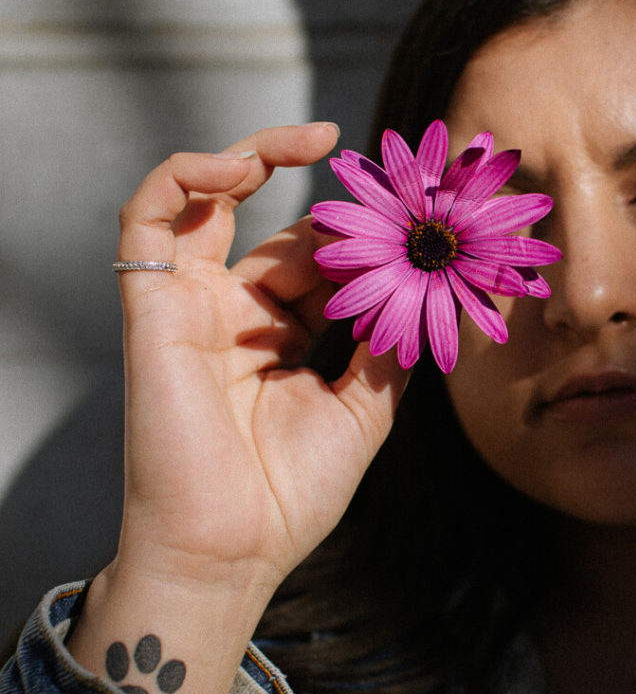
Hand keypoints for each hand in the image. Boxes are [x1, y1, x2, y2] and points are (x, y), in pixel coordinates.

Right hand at [66, 124, 409, 693]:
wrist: (231, 550)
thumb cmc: (293, 493)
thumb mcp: (364, 409)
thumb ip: (388, 345)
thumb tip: (428, 289)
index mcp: (284, 340)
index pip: (324, 267)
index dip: (366, 238)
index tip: (420, 212)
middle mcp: (237, 316)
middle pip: (286, 235)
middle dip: (340, 214)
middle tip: (392, 191)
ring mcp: (193, 306)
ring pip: (213, 204)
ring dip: (259, 157)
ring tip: (318, 142)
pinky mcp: (152, 305)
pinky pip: (149, 217)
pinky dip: (185, 176)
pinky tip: (241, 163)